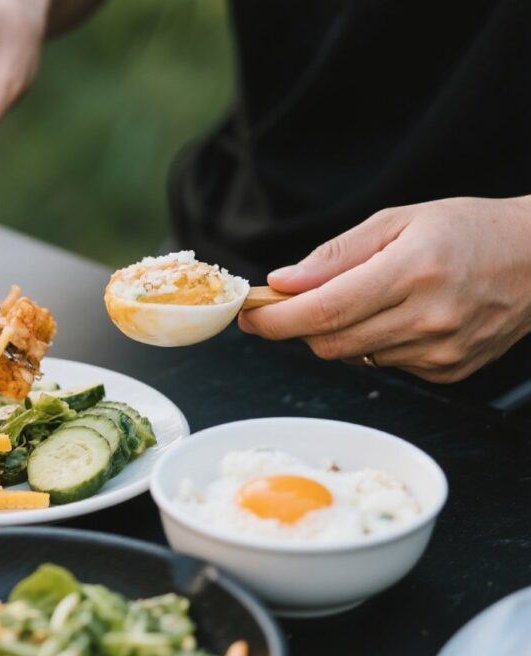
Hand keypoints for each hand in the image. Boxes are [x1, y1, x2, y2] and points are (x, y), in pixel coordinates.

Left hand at [238, 197, 530, 382]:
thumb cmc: (468, 231)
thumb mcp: (399, 221)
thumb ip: (336, 255)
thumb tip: (284, 282)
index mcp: (412, 271)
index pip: (322, 311)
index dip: (275, 319)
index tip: (248, 314)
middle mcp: (427, 317)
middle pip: (328, 343)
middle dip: (297, 327)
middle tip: (288, 305)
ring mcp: (439, 352)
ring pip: (352, 356)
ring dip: (339, 333)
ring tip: (365, 299)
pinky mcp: (446, 373)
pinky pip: (384, 364)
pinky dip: (374, 344)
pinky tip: (399, 318)